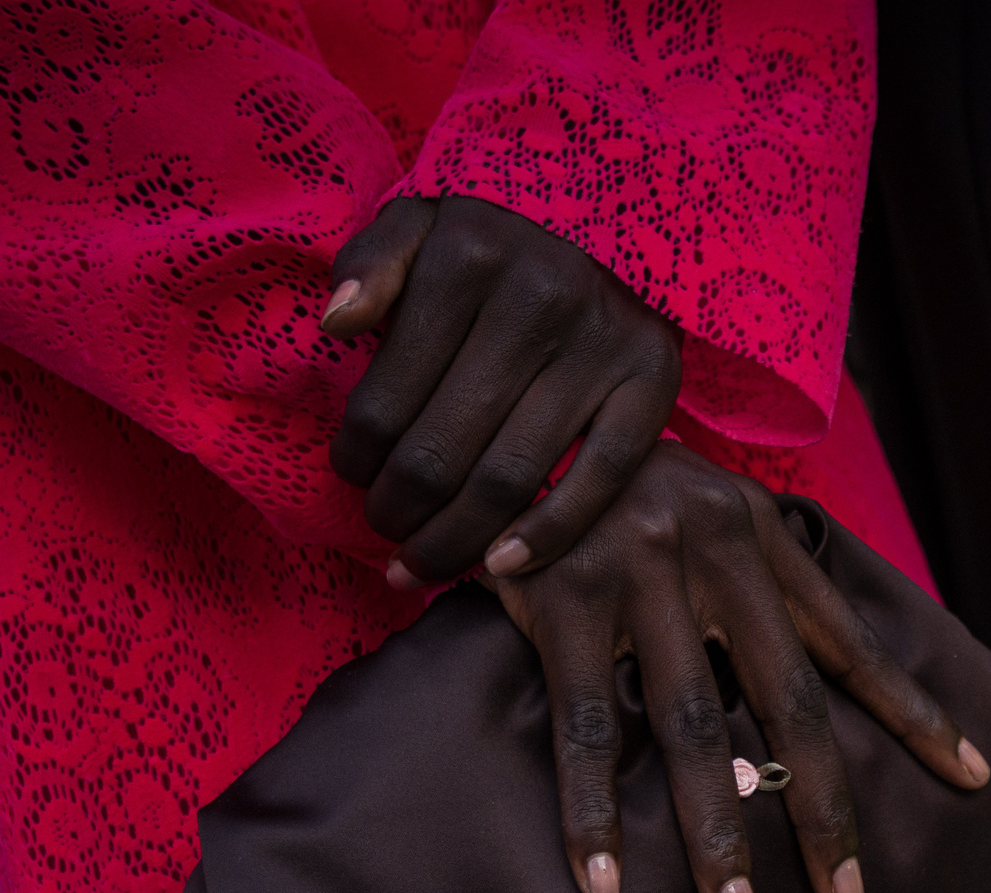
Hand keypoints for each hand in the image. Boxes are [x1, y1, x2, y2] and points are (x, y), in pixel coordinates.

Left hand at [322, 195, 682, 588]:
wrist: (610, 233)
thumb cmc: (490, 254)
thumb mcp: (420, 229)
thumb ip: (370, 263)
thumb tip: (338, 325)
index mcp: (467, 257)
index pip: (387, 397)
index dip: (356, 457)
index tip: (351, 477)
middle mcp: (539, 296)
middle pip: (443, 449)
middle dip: (399, 510)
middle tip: (385, 529)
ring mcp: (601, 343)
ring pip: (509, 477)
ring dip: (454, 539)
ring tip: (422, 560)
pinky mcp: (652, 380)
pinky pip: (596, 480)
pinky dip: (546, 536)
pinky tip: (499, 566)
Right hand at [490, 442, 990, 892]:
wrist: (520, 408)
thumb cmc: (622, 487)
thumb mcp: (713, 515)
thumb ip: (762, 590)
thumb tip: (807, 700)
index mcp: (765, 540)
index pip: (854, 646)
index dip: (914, 716)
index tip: (974, 779)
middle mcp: (716, 554)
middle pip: (789, 706)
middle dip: (823, 812)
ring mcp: (638, 576)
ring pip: (692, 729)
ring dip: (716, 834)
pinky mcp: (560, 600)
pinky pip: (588, 726)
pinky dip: (593, 811)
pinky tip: (603, 882)